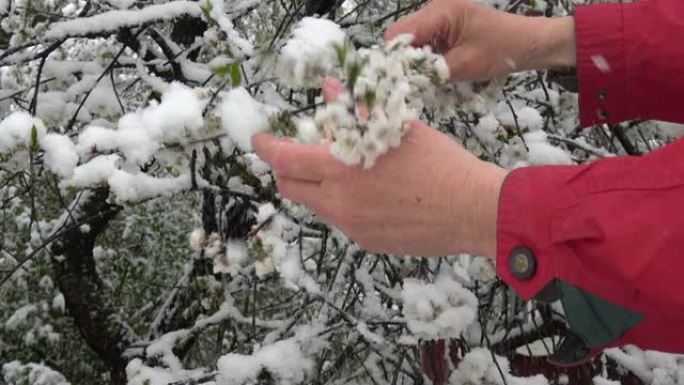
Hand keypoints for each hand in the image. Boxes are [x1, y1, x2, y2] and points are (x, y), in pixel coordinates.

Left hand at [252, 78, 506, 257]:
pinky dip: (342, 205)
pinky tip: (371, 196)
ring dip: (317, 188)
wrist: (470, 209)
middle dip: (285, 171)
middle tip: (297, 157)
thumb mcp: (396, 129)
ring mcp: (351, 227)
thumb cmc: (438, 162)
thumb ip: (355, 111)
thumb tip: (331, 90)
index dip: (266, 149)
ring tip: (346, 173)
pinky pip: (341, 222)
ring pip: (316, 206)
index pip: (285, 160)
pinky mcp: (366, 243)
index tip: (260, 141)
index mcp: (342, 169)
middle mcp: (338, 202)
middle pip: (289, 189)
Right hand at [385, 0, 575, 79]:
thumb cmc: (501, 51)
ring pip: (410, 40)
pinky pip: (422, 41)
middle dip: (402, 60)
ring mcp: (438, 16)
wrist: (528, 43)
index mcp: (440, 12)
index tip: (398, 81)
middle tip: (411, 82)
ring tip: (424, 78)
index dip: (394, 58)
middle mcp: (434, 8)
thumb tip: (403, 83)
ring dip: (413, 60)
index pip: (398, 34)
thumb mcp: (464, 66)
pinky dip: (424, 57)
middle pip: (400, 35)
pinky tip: (433, 70)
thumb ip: (432, 72)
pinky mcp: (443, 26)